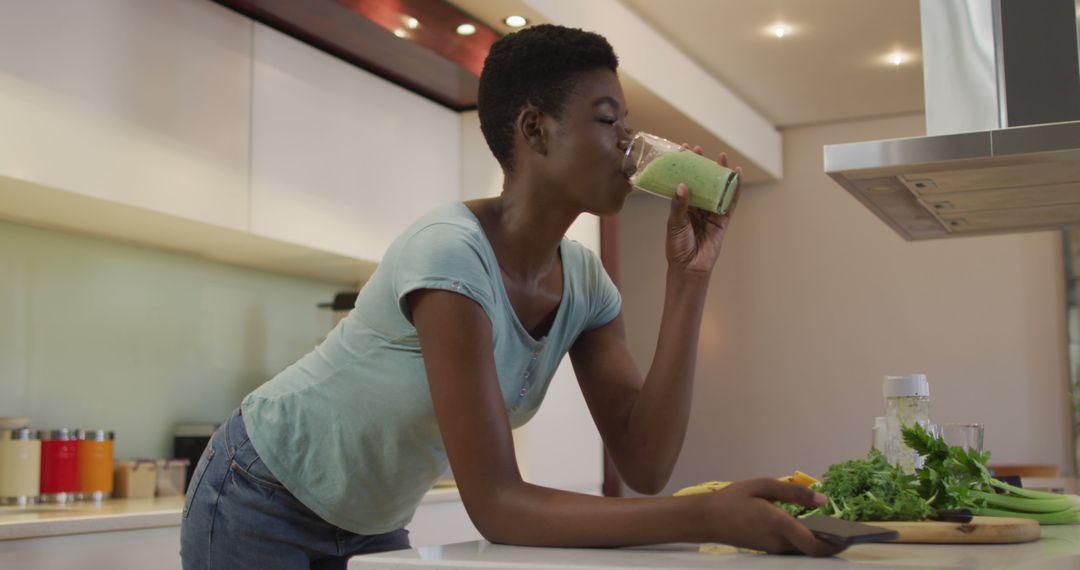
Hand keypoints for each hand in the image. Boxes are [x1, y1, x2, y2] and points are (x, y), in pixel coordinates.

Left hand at [665, 147, 740, 275]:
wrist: (690, 267)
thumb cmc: (677, 247)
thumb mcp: (675, 224)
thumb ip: (679, 206)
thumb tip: (683, 186)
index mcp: (682, 206)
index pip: (683, 182)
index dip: (684, 167)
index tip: (683, 150)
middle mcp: (697, 207)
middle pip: (701, 182)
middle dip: (701, 166)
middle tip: (700, 149)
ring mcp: (711, 212)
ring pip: (716, 189)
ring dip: (719, 173)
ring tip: (721, 156)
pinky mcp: (723, 220)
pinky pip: (730, 201)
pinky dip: (735, 188)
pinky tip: (737, 174)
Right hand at [704, 478, 845, 556]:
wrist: (706, 519)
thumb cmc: (733, 499)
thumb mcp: (763, 486)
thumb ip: (794, 493)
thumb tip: (822, 500)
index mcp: (779, 524)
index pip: (814, 545)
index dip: (835, 545)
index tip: (850, 538)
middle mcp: (778, 541)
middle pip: (812, 550)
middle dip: (831, 543)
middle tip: (847, 531)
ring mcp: (772, 548)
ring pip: (802, 549)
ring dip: (818, 542)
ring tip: (834, 528)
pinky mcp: (767, 548)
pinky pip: (792, 547)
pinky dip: (804, 540)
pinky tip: (810, 528)